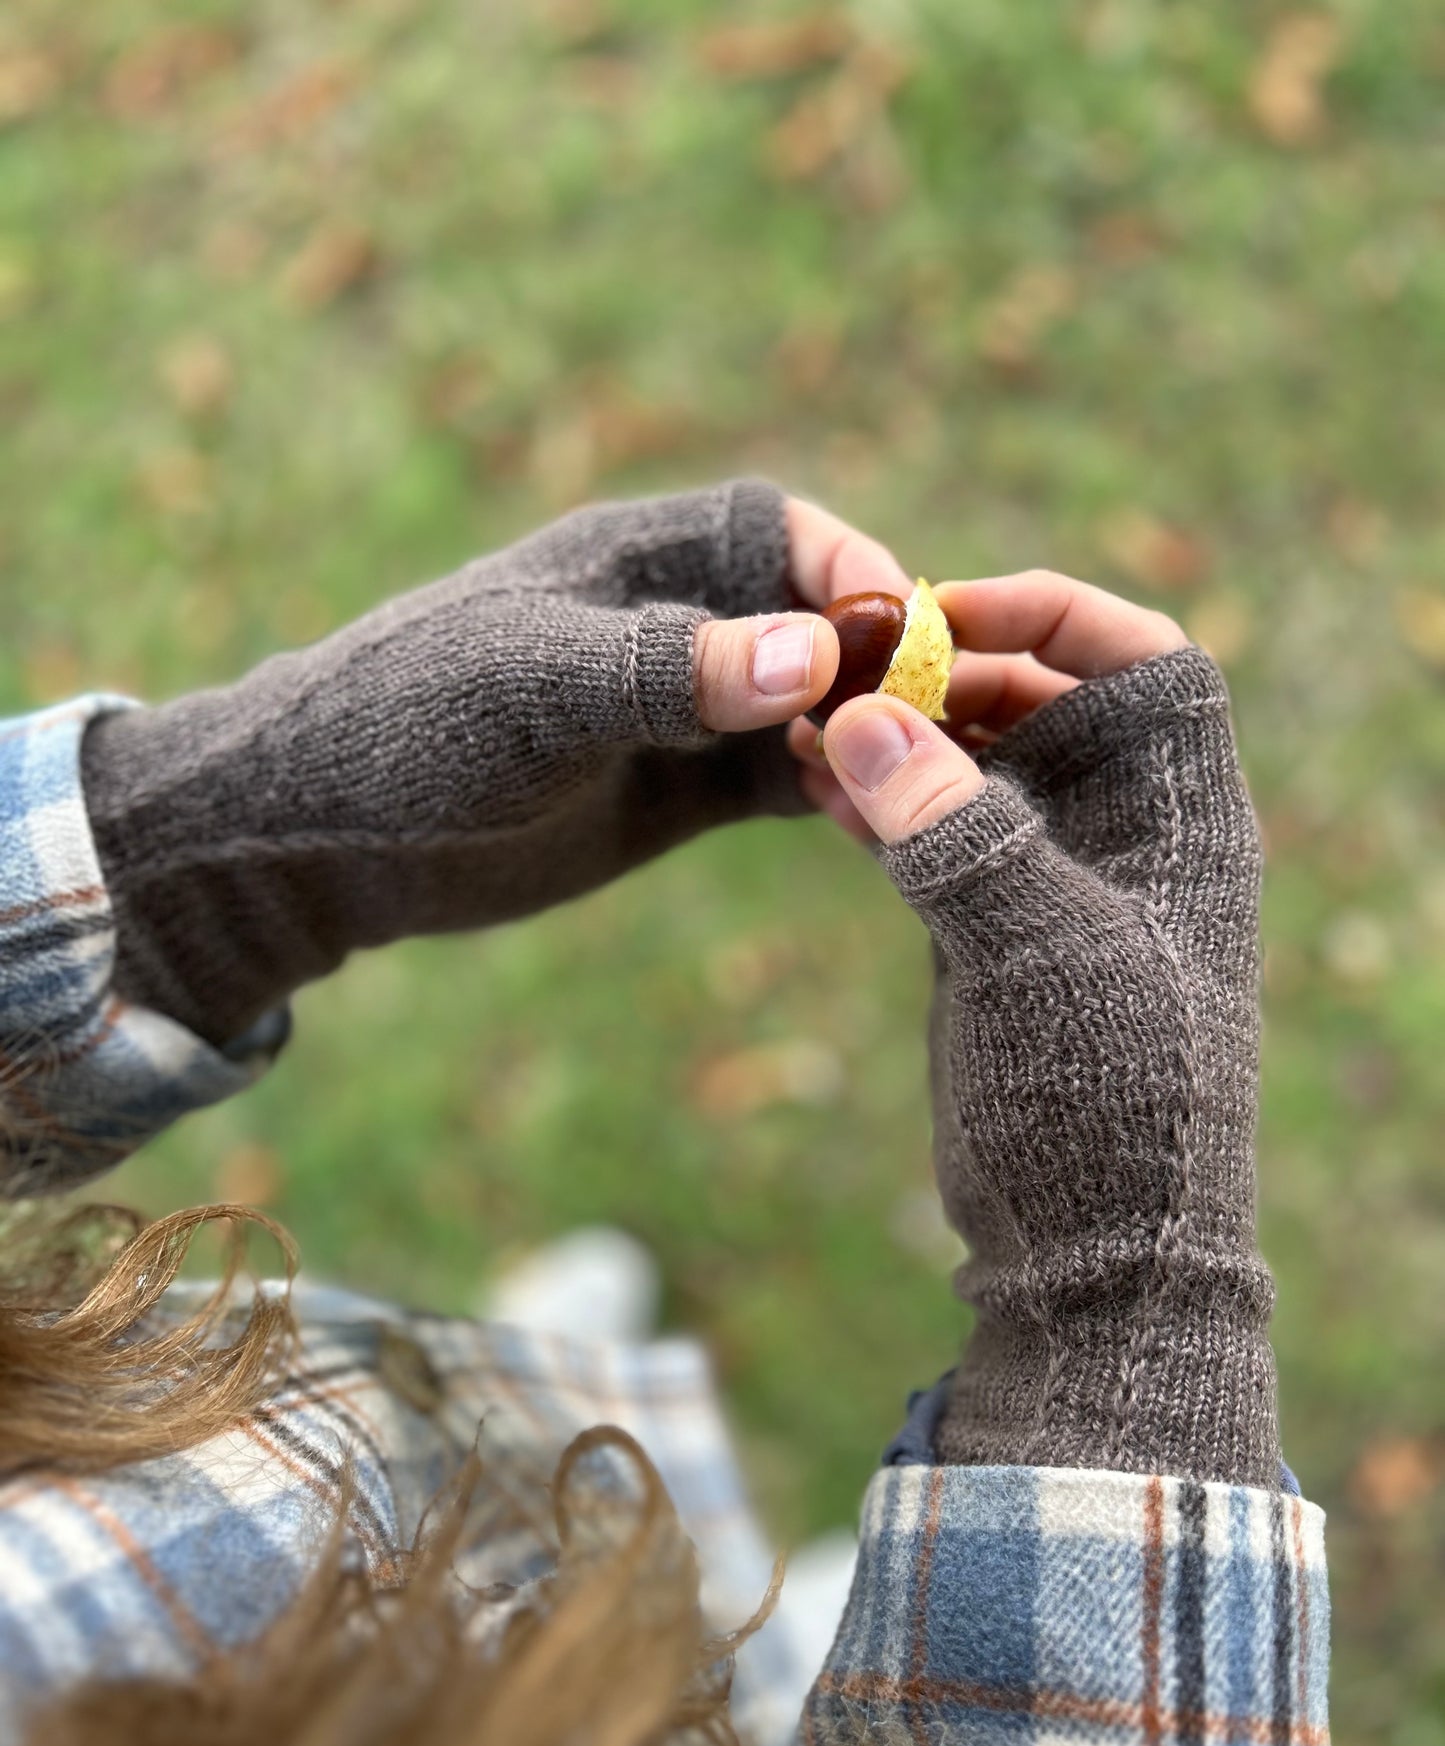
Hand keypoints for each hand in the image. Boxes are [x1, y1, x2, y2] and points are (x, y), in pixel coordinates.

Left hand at [82, 482, 907, 1049]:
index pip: (772, 533)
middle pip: (810, 615)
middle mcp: (669, 624)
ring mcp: (677, 712)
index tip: (901, 628)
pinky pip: (779, 775)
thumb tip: (815, 649)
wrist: (324, 835)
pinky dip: (831, 787)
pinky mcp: (675, 791)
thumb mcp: (537, 691)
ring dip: (864, 728)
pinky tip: (869, 815)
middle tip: (935, 719)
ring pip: (808, 701)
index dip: (848, 568)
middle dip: (879, 655)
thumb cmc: (408, 729)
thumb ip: (669, 669)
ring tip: (912, 774)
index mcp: (632, 560)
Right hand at [812, 572, 1277, 1487]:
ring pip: (976, 769)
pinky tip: (815, 788)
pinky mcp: (994, 936)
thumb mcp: (1035, 951)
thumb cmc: (1106, 1100)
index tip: (945, 610)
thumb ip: (956, 832)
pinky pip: (936, 837)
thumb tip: (867, 722)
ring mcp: (1055, 887)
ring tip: (807, 729)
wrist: (1096, 1253)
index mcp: (1181, 819)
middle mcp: (1126, 837)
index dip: (1054, 614)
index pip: (1144, 663)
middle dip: (947, 674)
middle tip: (845, 672)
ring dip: (899, 739)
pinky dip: (881, 804)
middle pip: (1042, 702)